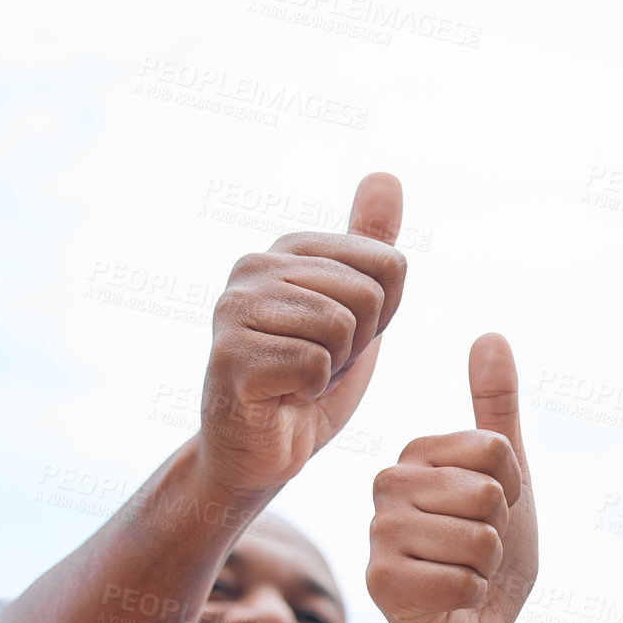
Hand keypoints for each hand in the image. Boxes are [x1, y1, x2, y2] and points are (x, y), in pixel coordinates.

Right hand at [198, 172, 407, 495]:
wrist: (259, 447)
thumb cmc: (308, 379)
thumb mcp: (357, 309)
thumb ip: (371, 246)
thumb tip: (386, 175)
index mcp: (290, 247)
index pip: (390, 265)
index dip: (384, 316)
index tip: (343, 338)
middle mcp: (254, 265)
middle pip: (369, 294)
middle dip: (359, 343)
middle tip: (319, 361)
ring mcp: (236, 307)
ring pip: (342, 327)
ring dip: (333, 367)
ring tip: (298, 375)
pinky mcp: (231, 353)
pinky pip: (315, 362)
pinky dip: (310, 390)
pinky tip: (281, 394)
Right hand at [366, 333, 537, 622]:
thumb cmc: (488, 549)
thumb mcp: (506, 474)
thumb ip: (496, 407)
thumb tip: (489, 334)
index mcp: (415, 454)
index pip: (496, 450)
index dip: (513, 488)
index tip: (492, 509)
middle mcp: (387, 485)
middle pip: (487, 492)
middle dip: (500, 530)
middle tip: (475, 549)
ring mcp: (378, 533)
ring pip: (479, 538)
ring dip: (487, 566)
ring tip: (462, 573)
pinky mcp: (379, 582)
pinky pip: (465, 580)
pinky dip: (473, 597)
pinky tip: (449, 601)